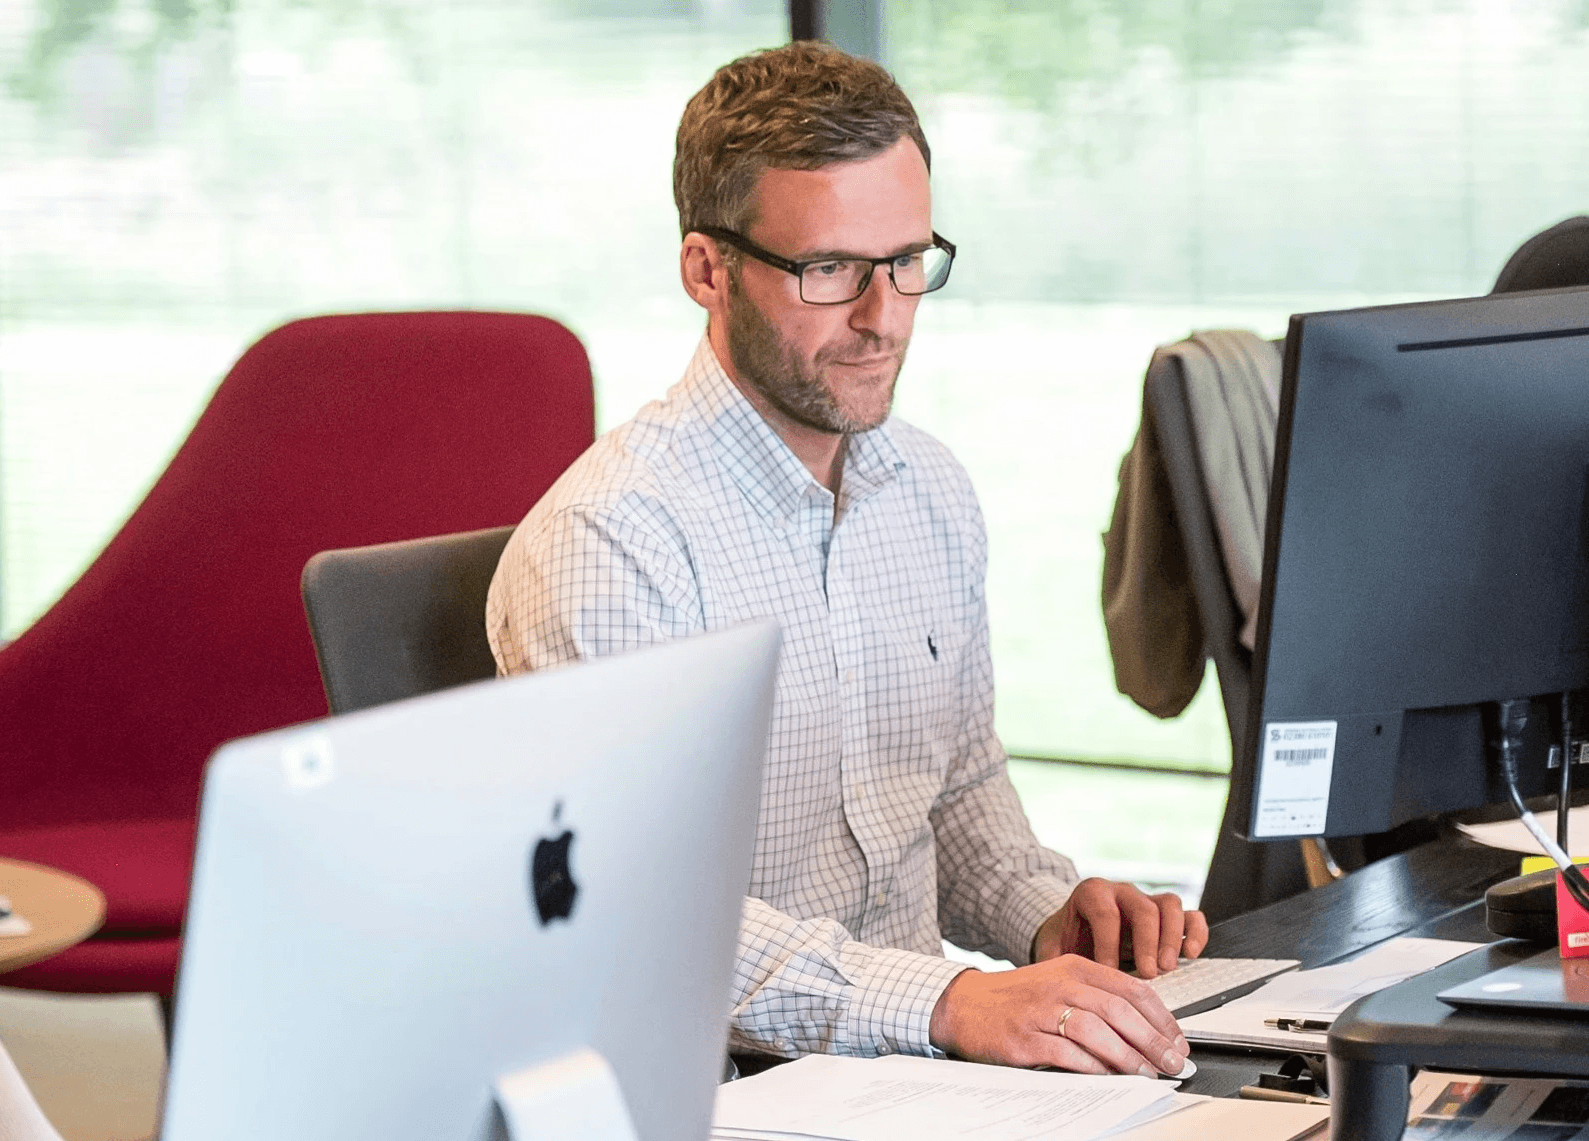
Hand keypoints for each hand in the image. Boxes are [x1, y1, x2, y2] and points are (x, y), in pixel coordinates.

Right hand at [928, 955, 1188, 1075]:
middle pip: (1119, 1010)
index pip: (1132, 988)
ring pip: (1096, 1030)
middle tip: (1171, 1062)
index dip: (1161, 1017)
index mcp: (1075, 966)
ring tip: (1145, 1073)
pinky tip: (1108, 1077)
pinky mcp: (1024, 1037)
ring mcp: (1040, 1010)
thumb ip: (1097, 997)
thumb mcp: (1060, 982)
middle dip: (1153, 1041)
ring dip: (1127, 1056)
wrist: (964, 1004)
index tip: (1177, 1041)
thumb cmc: (1017, 997)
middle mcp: (1060, 983)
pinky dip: (1092, 1067)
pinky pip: (1066, 1053)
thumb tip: (1145, 1030)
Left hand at [1032, 878, 1208, 977]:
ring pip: (1169, 906)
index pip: (1105, 913)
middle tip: (1148, 973)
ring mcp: (1147, 901)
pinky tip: (1192, 955)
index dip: (1108, 944)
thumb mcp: (1052, 948)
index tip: (1108, 972)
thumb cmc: (1066, 939)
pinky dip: (1196, 933)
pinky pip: (1190, 915)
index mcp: (1092, 894)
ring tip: (1168, 967)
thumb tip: (1051, 991)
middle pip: (1143, 908)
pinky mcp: (1167, 916)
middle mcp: (1122, 893)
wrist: (1073, 929)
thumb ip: (1053, 964)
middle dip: (1147, 943)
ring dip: (1172, 938)